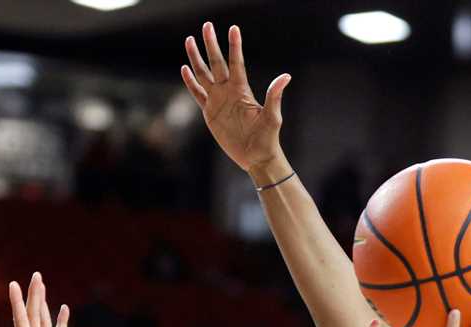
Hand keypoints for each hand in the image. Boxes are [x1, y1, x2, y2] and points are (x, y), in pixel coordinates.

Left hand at [4, 273, 67, 326]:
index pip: (20, 319)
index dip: (17, 302)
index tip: (14, 284)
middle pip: (33, 315)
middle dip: (34, 295)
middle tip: (36, 275)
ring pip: (43, 321)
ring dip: (43, 304)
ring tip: (42, 286)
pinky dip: (61, 322)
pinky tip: (63, 310)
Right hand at [181, 23, 291, 179]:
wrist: (256, 157)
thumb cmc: (267, 138)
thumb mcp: (272, 117)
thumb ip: (274, 96)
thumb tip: (285, 76)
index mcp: (242, 90)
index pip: (236, 63)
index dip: (234, 46)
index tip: (233, 28)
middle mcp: (228, 91)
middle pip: (216, 63)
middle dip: (211, 44)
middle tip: (207, 25)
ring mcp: (218, 100)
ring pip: (204, 74)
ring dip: (196, 58)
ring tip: (190, 40)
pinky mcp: (209, 112)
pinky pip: (197, 93)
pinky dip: (190, 81)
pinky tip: (184, 68)